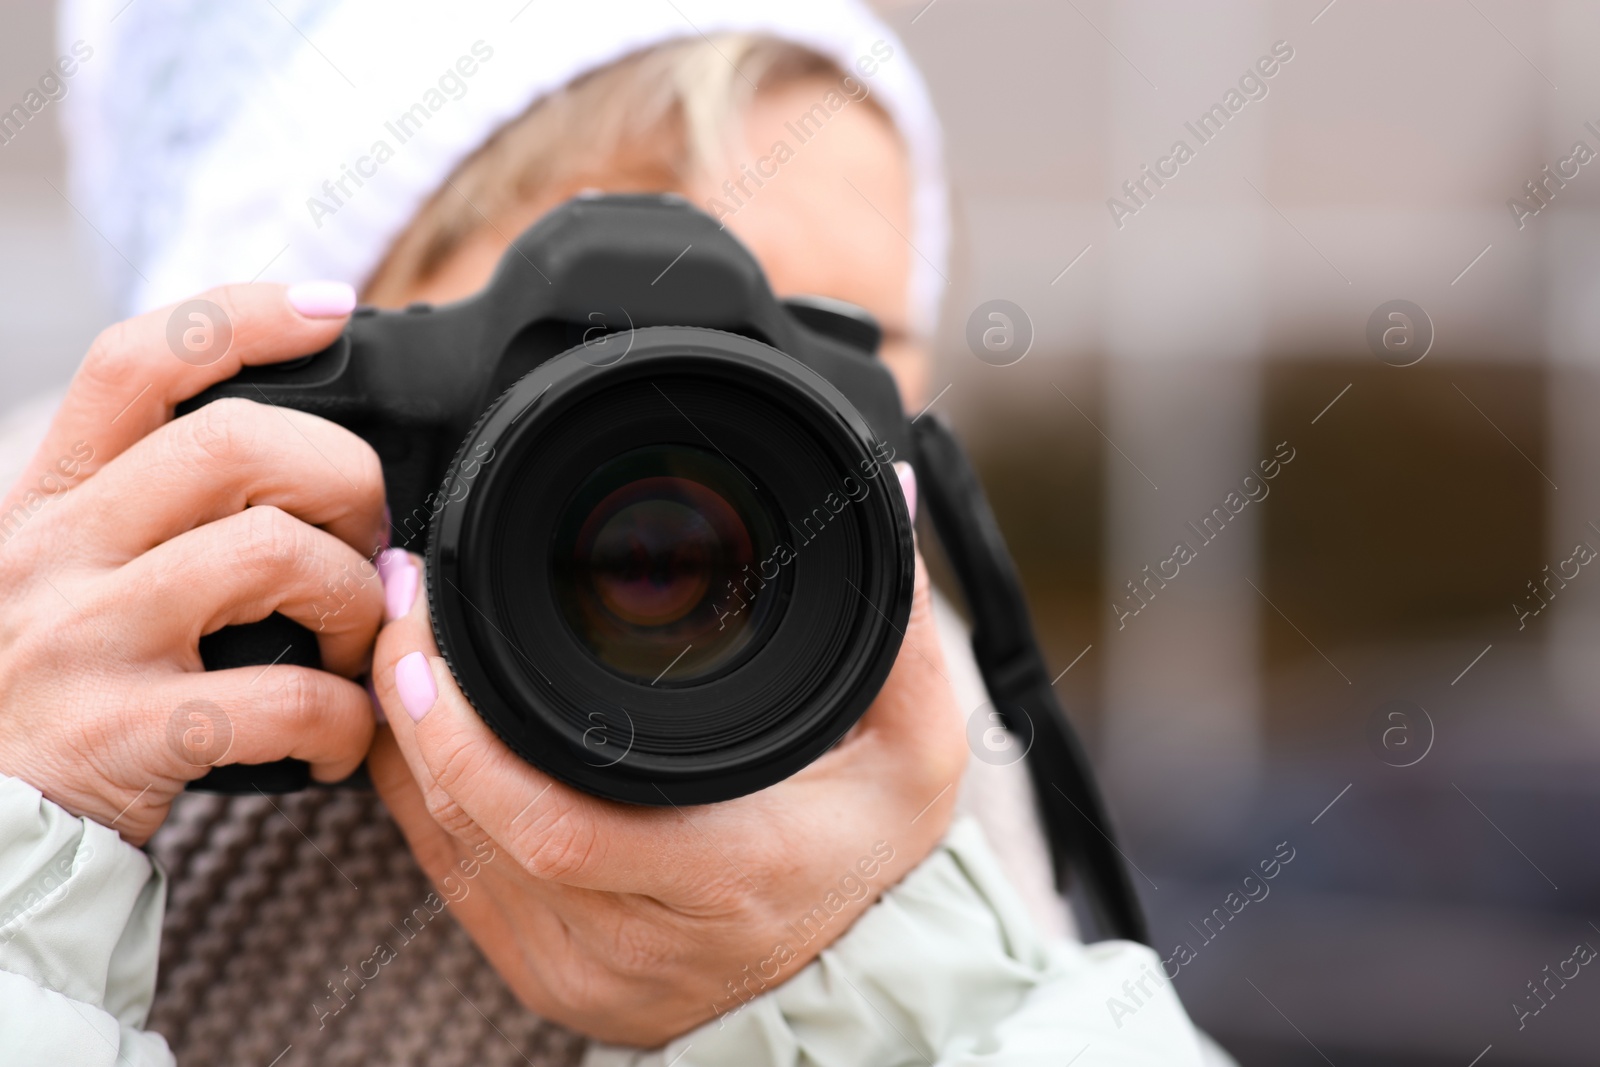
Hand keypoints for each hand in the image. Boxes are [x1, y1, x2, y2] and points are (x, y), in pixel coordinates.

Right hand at [0, 282, 386, 843]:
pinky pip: (284, 697)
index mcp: (46, 502)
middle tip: (367, 542)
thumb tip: (287, 451)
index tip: (332, 306)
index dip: (241, 315)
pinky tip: (339, 739)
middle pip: (232, 442)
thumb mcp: (65, 576)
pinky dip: (345, 718)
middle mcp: (52, 552)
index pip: (136, 362)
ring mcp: (82, 641)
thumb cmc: (50, 698)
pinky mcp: (121, 736)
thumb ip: (146, 508)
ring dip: (356, 597)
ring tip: (360, 644)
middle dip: (341, 478)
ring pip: (272, 554)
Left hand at [367, 528, 966, 1045]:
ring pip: (451, 850)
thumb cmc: (872, 850)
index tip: (431, 640)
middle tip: (406, 606)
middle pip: (480, 824)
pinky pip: (451, 880)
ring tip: (406, 650)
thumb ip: (897, 624)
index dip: (464, 736)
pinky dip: (427, 798)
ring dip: (414, 747)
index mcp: (729, 877)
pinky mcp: (546, 976)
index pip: (554, 825)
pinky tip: (425, 731)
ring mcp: (582, 969)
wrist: (853, 974)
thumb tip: (883, 491)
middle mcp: (642, 941)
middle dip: (418, 709)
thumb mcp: (914, 744)